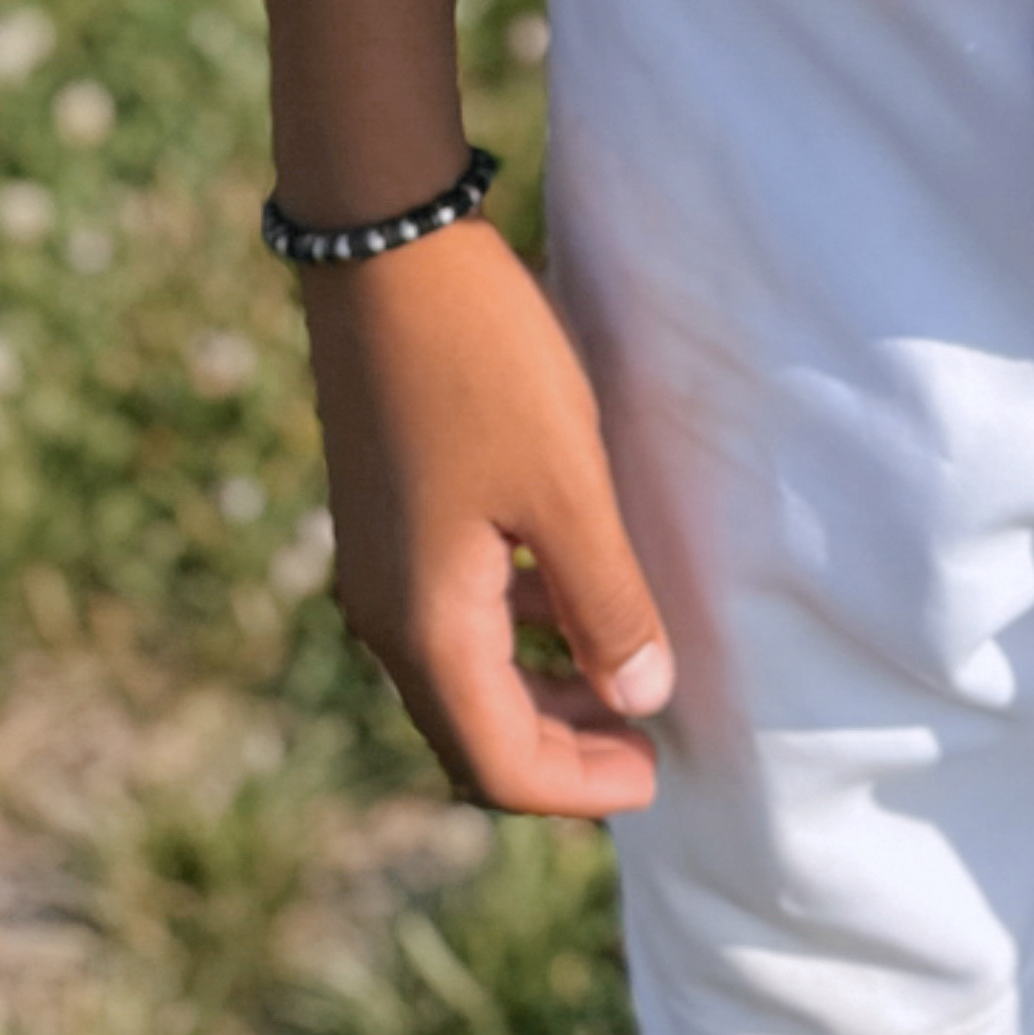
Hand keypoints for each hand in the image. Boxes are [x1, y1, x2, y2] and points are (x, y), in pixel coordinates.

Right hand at [294, 216, 674, 815]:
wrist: (384, 250)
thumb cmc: (483, 364)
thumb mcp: (567, 484)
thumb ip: (606, 600)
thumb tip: (643, 697)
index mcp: (425, 625)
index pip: (497, 763)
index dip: (579, 785)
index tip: (656, 773)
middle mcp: (386, 613)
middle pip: (472, 731)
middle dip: (559, 748)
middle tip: (645, 740)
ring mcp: (377, 564)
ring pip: (459, 672)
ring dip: (538, 689)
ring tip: (621, 672)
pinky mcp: (385, 516)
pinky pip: (449, 613)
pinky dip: (512, 630)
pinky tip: (564, 591)